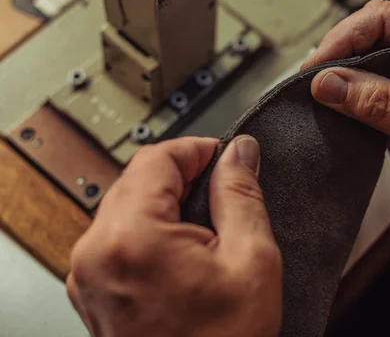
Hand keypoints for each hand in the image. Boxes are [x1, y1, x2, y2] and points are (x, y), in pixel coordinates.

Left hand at [67, 137, 281, 336]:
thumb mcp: (251, 260)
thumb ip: (241, 194)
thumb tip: (239, 153)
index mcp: (131, 238)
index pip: (157, 158)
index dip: (197, 150)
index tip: (224, 157)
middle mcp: (95, 254)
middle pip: (137, 180)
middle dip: (183, 177)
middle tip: (223, 193)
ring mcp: (88, 275)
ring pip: (126, 206)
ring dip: (166, 204)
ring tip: (206, 228)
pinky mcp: (93, 290)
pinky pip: (119, 237)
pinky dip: (150, 230)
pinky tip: (183, 250)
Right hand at [303, 0, 389, 194]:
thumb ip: (378, 103)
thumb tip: (327, 84)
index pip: (382, 18)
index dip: (344, 39)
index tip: (316, 68)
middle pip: (366, 28)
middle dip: (336, 52)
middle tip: (310, 82)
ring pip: (359, 50)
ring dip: (336, 69)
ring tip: (315, 92)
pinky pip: (360, 73)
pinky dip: (342, 86)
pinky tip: (330, 100)